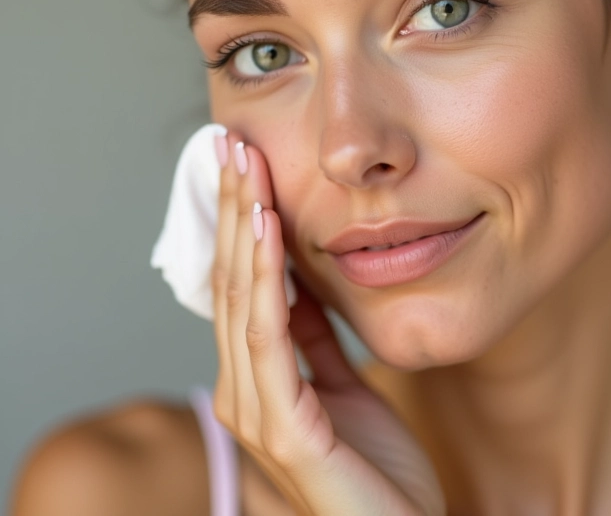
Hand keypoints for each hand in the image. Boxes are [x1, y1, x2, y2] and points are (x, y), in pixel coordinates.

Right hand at [210, 131, 445, 515]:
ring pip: (242, 299)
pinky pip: (271, 337)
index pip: (240, 284)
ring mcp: (258, 410)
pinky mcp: (284, 429)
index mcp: (259, 379)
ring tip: (244, 167)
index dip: (237, 222)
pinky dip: (266, 277)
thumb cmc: (377, 469)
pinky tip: (267, 227)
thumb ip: (314, 339)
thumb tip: (299, 282)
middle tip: (230, 144)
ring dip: (242, 227)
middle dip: (230, 207)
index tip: (241, 164)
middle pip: (230, 280)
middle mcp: (244, 390)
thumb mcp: (345, 385)